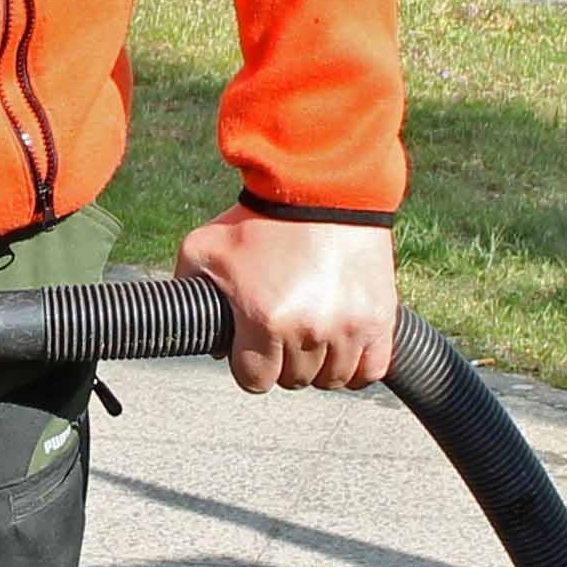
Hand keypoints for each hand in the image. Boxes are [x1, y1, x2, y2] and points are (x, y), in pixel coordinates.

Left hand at [176, 210, 397, 392]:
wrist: (322, 186)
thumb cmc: (260, 218)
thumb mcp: (204, 247)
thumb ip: (186, 289)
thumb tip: (202, 336)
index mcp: (263, 318)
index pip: (255, 380)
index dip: (250, 365)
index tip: (253, 346)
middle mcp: (308, 329)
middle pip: (293, 379)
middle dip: (283, 360)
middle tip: (283, 331)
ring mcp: (348, 327)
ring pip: (331, 379)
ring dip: (320, 364)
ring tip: (313, 335)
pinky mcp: (379, 318)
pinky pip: (370, 370)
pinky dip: (357, 365)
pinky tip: (343, 347)